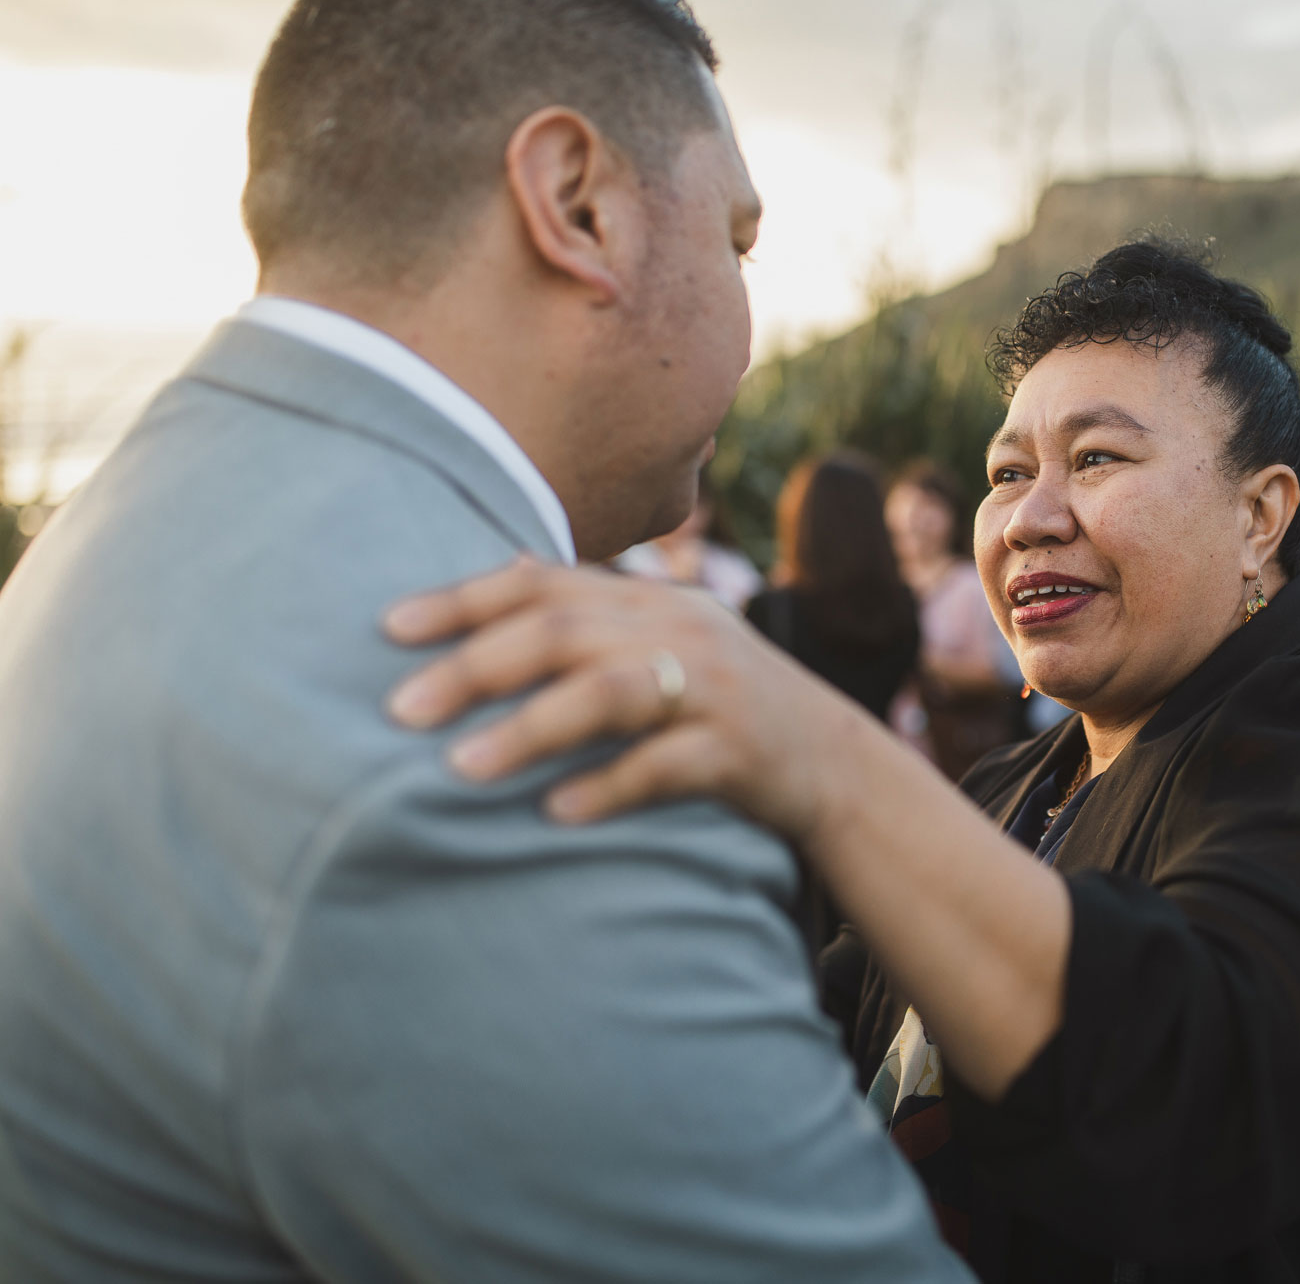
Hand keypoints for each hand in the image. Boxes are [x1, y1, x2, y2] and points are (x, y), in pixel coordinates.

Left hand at [381, 558, 873, 841]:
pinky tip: (555, 813)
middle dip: (475, 667)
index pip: (544, 582)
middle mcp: (679, 630)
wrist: (833, 763)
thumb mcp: (666, 637)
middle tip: (397, 708)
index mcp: (649, 599)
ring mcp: (713, 689)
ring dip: (528, 730)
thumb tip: (501, 563)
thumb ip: (594, 608)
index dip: (464, 599)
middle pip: (564, 633)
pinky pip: (666, 766)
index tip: (388, 627)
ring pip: (610, 695)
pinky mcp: (739, 752)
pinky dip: (608, 788)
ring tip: (458, 768)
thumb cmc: (723, 702)